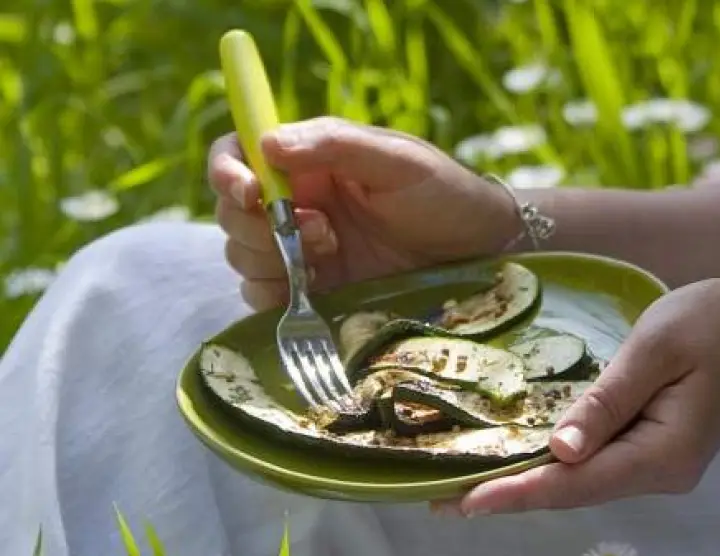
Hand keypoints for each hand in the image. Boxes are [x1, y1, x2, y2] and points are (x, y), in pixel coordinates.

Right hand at [207, 116, 519, 309]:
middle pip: (232, 211)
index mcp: (308, 160)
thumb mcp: (397, 160)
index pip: (238, 153)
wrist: (479, 253)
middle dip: (257, 224)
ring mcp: (301, 248)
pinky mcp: (312, 289)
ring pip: (243, 255)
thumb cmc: (444, 194)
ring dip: (273, 258)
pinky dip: (275, 294)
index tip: (248, 191)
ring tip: (333, 253)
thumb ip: (334, 145)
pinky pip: (264, 295)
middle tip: (318, 229)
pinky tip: (316, 287)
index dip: (227, 171)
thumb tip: (267, 144)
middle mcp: (296, 201)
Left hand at [432, 276, 719, 515]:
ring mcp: (660, 465)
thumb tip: (559, 450)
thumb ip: (607, 400)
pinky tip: (519, 458)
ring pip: (582, 482)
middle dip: (508, 494)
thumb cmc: (718, 322)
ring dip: (527, 481)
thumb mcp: (657, 348)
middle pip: (573, 491)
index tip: (462, 504)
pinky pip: (598, 463)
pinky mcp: (656, 448)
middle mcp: (660, 473)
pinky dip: (555, 463)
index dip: (516, 493)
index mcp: (662, 453)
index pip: (575, 483)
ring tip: (465, 481)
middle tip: (440, 499)